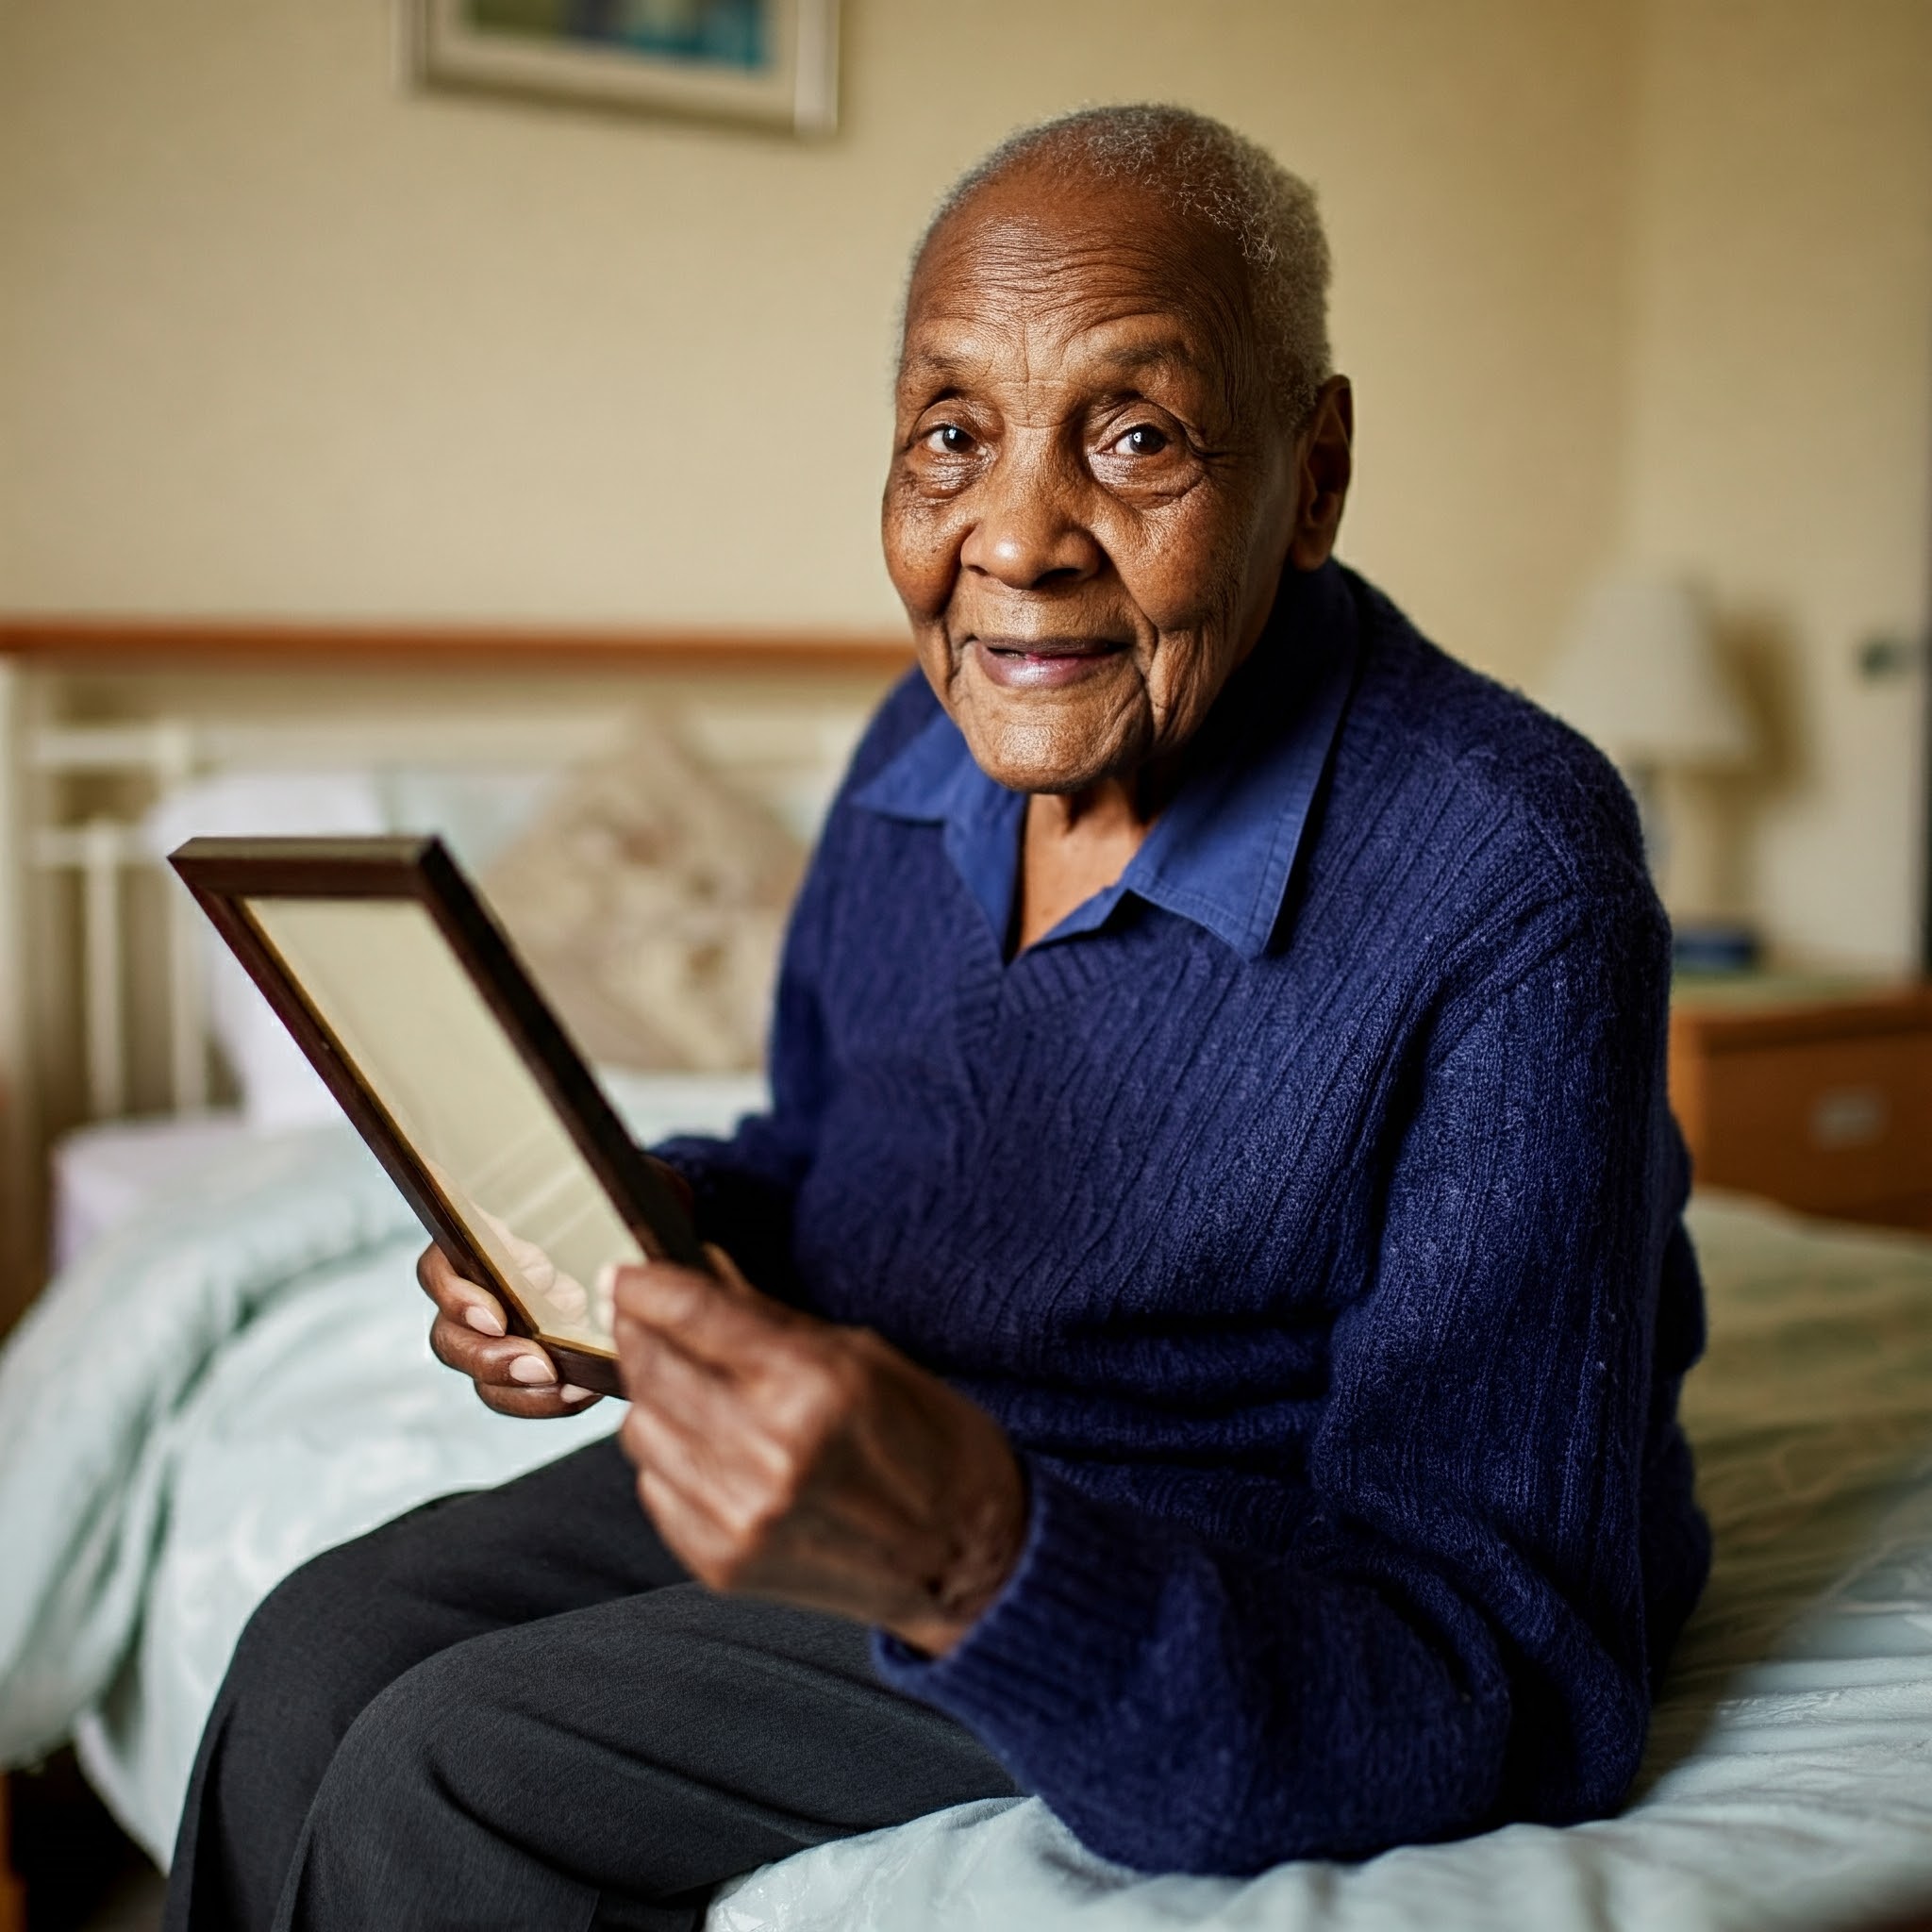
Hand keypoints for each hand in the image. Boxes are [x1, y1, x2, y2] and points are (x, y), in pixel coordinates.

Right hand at [418, 1243, 601, 1416]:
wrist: (578, 1271)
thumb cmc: (550, 1245)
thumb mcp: (539, 1238)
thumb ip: (525, 1256)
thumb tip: (536, 1279)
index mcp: (458, 1259)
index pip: (436, 1275)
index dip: (460, 1302)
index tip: (496, 1320)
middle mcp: (460, 1308)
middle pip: (452, 1343)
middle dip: (493, 1361)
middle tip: (539, 1367)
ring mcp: (483, 1346)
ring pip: (482, 1381)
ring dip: (522, 1392)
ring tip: (566, 1388)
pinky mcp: (511, 1374)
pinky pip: (519, 1398)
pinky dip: (549, 1400)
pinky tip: (580, 1392)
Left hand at [612, 1249, 1027, 1655]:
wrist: (968, 1560)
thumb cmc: (931, 1443)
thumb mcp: (864, 1356)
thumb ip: (768, 1319)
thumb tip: (698, 1272)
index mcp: (815, 1384)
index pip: (694, 1315)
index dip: (645, 1285)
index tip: (622, 1272)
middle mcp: (770, 1451)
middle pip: (652, 1370)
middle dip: (640, 1334)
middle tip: (641, 1316)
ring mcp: (740, 1514)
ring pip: (641, 1431)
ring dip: (657, 1401)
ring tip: (697, 1392)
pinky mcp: (722, 1563)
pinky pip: (655, 1489)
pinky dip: (673, 1461)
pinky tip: (715, 1451)